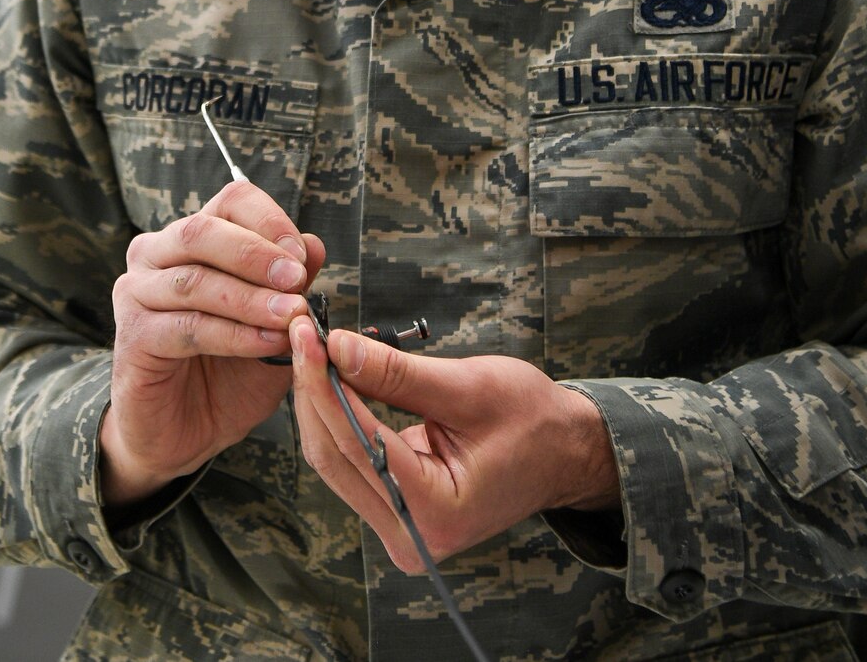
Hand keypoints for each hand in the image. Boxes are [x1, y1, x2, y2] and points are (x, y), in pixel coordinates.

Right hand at [102, 181, 324, 505]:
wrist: (184, 434)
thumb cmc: (229, 374)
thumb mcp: (273, 328)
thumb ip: (289, 289)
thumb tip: (314, 245)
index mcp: (192, 240)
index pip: (230, 202)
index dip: (269, 221)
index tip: (302, 256)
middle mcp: (155, 255)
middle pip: (202, 230)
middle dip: (256, 254)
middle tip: (297, 280)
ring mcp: (136, 293)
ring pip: (195, 280)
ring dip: (250, 298)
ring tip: (291, 317)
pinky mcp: (133, 336)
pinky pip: (188, 327)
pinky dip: (234, 335)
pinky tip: (268, 345)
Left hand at [288, 317, 618, 570]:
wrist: (565, 453)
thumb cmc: (532, 420)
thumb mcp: (469, 387)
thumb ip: (397, 374)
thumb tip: (335, 346)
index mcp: (436, 511)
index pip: (356, 441)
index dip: (322, 382)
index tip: (305, 334)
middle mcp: (411, 535)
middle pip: (334, 454)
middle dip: (313, 389)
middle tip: (300, 331)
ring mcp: (400, 529)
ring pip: (333, 458)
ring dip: (319, 400)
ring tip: (314, 346)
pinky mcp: (394, 511)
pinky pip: (348, 460)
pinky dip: (337, 415)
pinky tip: (332, 375)